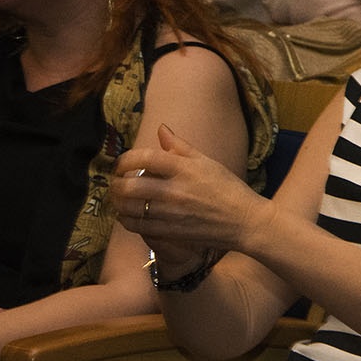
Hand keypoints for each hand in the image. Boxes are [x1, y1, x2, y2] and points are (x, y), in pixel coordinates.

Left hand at [112, 124, 274, 255]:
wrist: (244, 221)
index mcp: (184, 168)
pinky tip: (127, 215)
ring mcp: (171, 212)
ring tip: (118, 198)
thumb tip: (161, 129)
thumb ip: (180, 146)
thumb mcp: (206, 162)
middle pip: (130, 185)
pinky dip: (126, 219)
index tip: (122, 162)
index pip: (144, 157)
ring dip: (117, 201)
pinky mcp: (170, 231)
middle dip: (116, 182)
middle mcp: (175, 189)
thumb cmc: (227, 189)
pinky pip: (137, 226)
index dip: (126, 159)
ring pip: (129, 207)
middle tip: (116, 181)